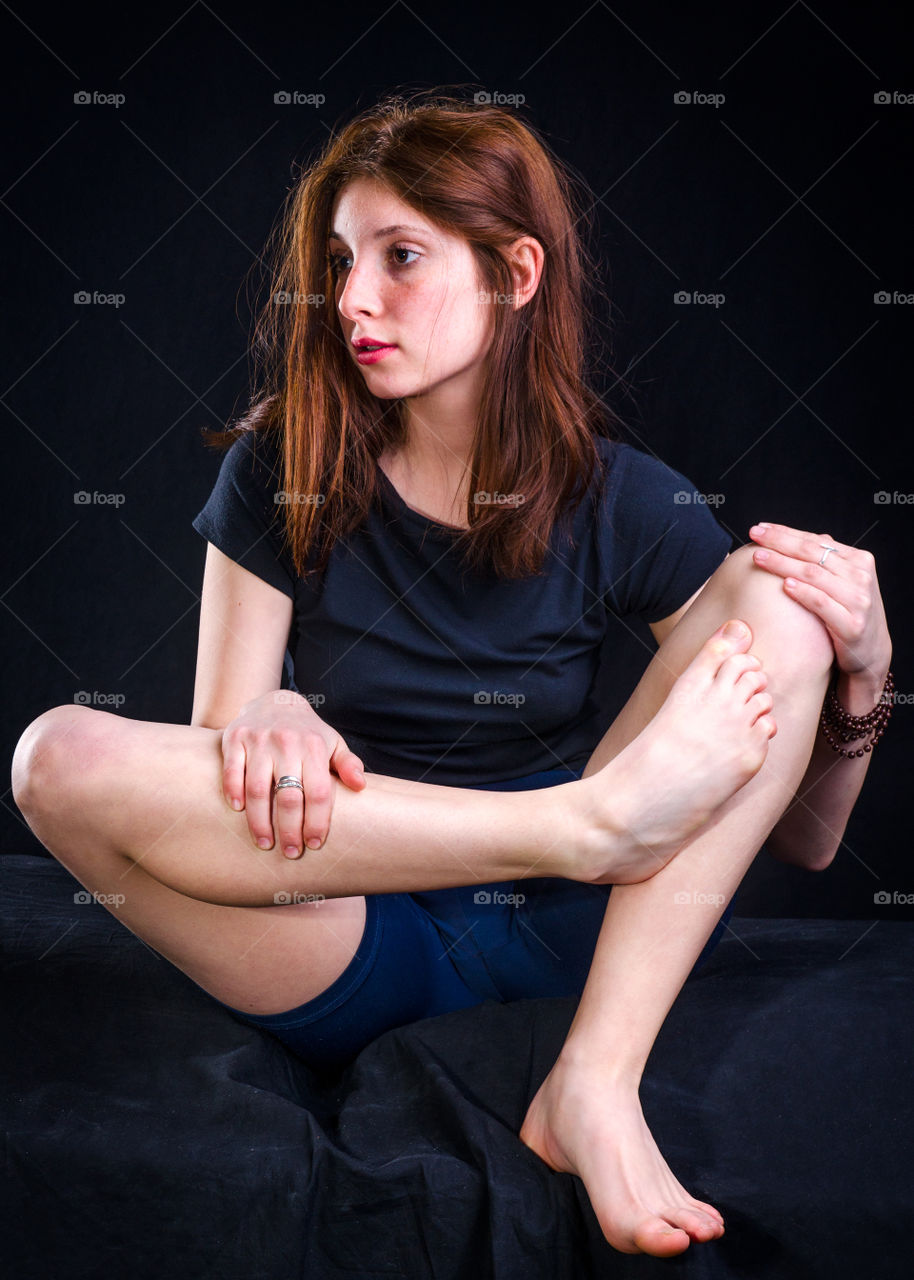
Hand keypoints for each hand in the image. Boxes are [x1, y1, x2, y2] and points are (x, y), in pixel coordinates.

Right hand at [221, 691, 365, 858]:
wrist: (275, 701)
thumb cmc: (308, 732)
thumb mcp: (332, 743)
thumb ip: (347, 764)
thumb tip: (360, 785)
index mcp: (314, 747)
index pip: (319, 792)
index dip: (317, 822)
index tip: (314, 844)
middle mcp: (287, 742)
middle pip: (289, 796)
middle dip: (290, 830)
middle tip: (290, 852)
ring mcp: (259, 740)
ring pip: (258, 789)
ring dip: (259, 821)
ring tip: (264, 842)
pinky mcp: (235, 738)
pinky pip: (232, 772)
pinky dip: (233, 793)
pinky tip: (238, 811)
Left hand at [747, 523, 891, 683]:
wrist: (871, 651)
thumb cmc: (849, 613)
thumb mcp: (843, 582)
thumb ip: (823, 561)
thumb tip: (794, 538)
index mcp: (858, 560)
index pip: (816, 541)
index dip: (786, 533)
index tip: (761, 528)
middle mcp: (860, 576)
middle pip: (812, 554)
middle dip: (780, 542)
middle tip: (755, 536)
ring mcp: (858, 600)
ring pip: (813, 575)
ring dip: (783, 564)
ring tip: (760, 558)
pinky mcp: (852, 625)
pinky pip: (822, 604)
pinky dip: (802, 592)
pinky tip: (784, 585)